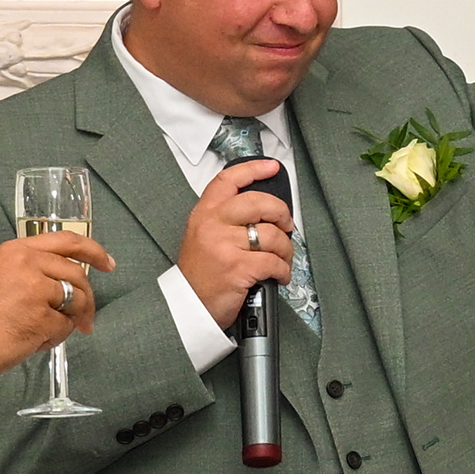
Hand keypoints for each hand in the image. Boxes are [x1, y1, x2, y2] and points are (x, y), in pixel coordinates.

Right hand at [0, 229, 117, 457]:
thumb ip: (29, 274)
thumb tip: (64, 287)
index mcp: (16, 250)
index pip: (68, 240)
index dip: (94, 251)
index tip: (109, 264)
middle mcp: (28, 263)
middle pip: (78, 276)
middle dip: (87, 300)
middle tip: (86, 320)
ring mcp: (36, 289)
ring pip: (75, 302)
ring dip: (70, 321)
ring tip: (47, 334)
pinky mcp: (40, 316)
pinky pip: (64, 327)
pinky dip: (54, 338)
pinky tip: (33, 342)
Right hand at [176, 158, 296, 323]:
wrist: (187, 306)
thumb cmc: (200, 274)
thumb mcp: (203, 237)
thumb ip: (225, 219)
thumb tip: (262, 211)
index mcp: (204, 214)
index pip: (228, 180)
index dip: (253, 169)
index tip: (272, 167)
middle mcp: (213, 225)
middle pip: (259, 202)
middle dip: (282, 214)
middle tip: (287, 225)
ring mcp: (225, 245)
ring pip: (272, 236)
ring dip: (286, 250)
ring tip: (283, 259)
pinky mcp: (238, 268)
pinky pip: (274, 262)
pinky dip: (283, 271)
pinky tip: (279, 276)